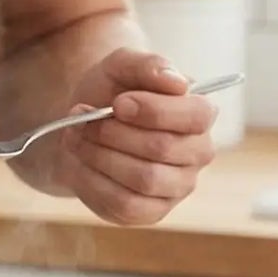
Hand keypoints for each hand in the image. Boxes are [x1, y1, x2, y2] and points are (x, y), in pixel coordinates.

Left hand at [50, 48, 216, 225]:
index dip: (153, 110)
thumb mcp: (122, 66)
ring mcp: (177, 187)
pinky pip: (125, 205)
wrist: (84, 125)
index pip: (195, 115)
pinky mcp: (151, 211)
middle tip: (83, 118)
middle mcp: (197, 153)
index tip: (118, 103)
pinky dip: (93, 182)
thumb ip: (148, 65)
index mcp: (200, 113)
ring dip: (99, 155)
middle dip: (114, 132)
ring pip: (143, 179)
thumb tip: (176, 82)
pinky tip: (80, 162)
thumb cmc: (111, 93)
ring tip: (77, 136)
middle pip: (162, 148)